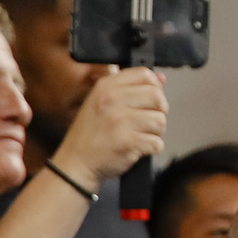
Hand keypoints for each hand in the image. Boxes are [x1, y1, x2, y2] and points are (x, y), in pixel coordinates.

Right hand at [50, 68, 166, 182]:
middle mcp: (112, 99)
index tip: (151, 101)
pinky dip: (152, 148)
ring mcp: (119, 120)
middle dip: (159, 111)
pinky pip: (156, 142)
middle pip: (157, 96)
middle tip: (147, 122)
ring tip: (140, 135)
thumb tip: (161, 78)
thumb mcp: (103, 102)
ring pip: (160, 120)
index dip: (155, 87)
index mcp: (106, 86)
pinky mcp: (127, 141)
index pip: (145, 74)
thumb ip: (132, 88)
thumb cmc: (91, 134)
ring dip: (155, 132)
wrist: (76, 163)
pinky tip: (137, 147)